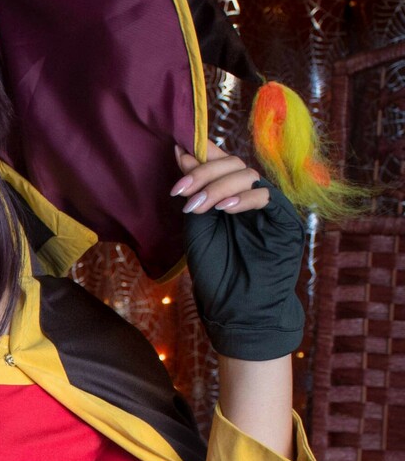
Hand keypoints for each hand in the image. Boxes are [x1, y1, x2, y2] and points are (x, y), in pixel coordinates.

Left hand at [172, 139, 306, 360]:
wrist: (236, 308)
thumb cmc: (216, 271)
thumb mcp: (197, 227)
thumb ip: (195, 192)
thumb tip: (183, 152)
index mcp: (230, 196)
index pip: (221, 163)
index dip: (201, 154)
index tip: (177, 153)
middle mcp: (250, 196)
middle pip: (233, 164)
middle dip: (204, 173)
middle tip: (182, 192)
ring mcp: (268, 207)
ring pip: (247, 175)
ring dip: (218, 187)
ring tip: (198, 207)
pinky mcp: (284, 220)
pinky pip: (266, 196)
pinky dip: (244, 198)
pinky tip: (225, 210)